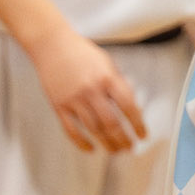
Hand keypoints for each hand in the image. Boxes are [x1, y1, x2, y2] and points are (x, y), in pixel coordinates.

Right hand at [27, 24, 146, 153]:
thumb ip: (118, 83)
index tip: (142, 135)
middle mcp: (91, 90)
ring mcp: (73, 99)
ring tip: (115, 150)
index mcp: (107, 78)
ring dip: (107, 143)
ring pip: (93, 130)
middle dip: (123, 139)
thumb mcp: (106, 62)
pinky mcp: (59, 106)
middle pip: (111, 123)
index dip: (138, 124)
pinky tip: (91, 149)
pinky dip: (82, 143)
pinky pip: (71, 130)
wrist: (51, 44)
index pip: (128, 106)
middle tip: (130, 147)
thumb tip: (132, 107)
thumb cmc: (81, 53)